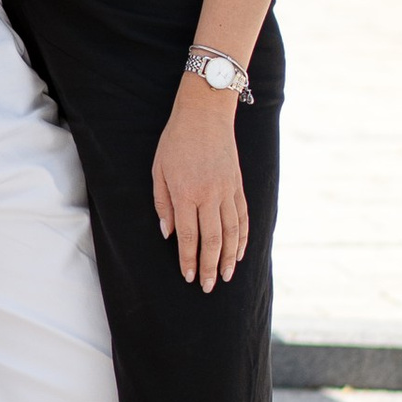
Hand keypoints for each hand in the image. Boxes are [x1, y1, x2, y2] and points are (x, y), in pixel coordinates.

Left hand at [153, 79, 248, 292]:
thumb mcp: (158, 170)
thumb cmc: (175, 141)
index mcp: (186, 193)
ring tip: (226, 277)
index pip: (188, 236)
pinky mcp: (238, 185)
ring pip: (232, 232)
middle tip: (208, 287)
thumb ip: (163, 204)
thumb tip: (168, 234)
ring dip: (230, 258)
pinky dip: (243, 237)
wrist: (205, 114)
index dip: (189, 260)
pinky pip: (243, 217)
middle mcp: (209, 195)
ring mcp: (227, 190)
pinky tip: (241, 252)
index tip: (189, 277)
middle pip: (213, 240)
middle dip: (210, 267)